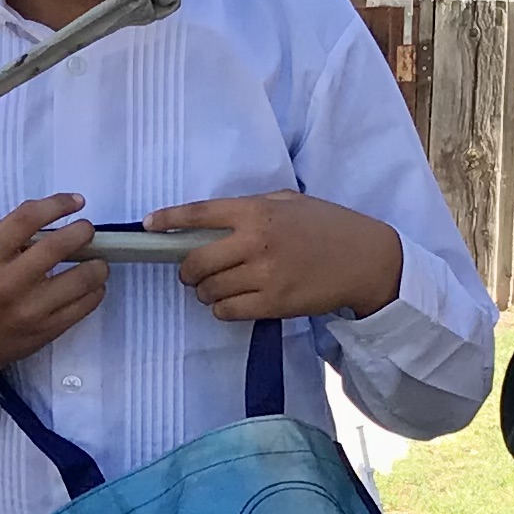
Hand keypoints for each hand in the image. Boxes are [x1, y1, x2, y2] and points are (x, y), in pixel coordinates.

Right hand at [0, 192, 104, 409]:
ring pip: (81, 279)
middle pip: (57, 247)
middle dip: (82, 232)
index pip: (26, 219)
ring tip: (96, 260)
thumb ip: (8, 235)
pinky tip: (90, 285)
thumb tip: (52, 218)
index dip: (56, 205)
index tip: (75, 202)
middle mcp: (7, 284)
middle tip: (86, 231)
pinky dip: (95, 290)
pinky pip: (85, 305)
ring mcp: (30, 311)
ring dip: (97, 264)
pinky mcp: (48, 331)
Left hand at [152, 193, 405, 325]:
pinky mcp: (274, 303)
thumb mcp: (289, 202)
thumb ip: (251, 207)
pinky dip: (223, 308)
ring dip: (206, 291)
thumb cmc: (327, 225)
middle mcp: (256, 241)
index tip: (149, 226)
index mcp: (257, 210)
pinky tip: (234, 301)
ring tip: (219, 286)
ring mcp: (264, 275)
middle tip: (192, 271)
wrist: (365, 259)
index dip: (168, 219)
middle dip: (187, 270)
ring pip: (209, 290)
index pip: (200, 213)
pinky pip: (228, 311)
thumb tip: (211, 220)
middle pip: (195, 261)